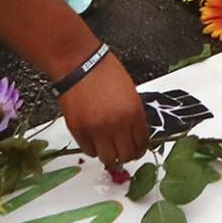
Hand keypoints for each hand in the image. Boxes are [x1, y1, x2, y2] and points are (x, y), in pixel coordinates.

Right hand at [58, 49, 148, 168]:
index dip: (140, 148)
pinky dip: (93, 149)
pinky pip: (90, 151)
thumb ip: (133, 115)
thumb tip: (135, 133)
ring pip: (108, 159)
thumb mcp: (130, 92)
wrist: (79, 63)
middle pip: (126, 155)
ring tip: (108, 147)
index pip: (142, 143)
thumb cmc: (105, 71)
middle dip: (127, 155)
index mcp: (133, 113)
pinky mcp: (79, 132)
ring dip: (110, 155)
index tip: (137, 148)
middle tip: (123, 151)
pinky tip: (95, 140)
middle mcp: (117, 125)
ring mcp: (97, 130)